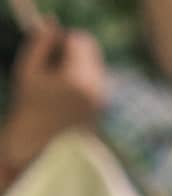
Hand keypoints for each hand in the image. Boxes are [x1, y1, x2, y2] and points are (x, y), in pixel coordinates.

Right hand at [1, 21, 106, 170]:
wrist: (41, 154)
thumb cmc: (29, 111)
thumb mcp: (28, 71)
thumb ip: (41, 43)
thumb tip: (52, 24)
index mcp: (79, 80)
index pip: (81, 40)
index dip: (64, 40)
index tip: (50, 51)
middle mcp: (96, 90)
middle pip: (92, 51)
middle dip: (74, 51)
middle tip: (53, 65)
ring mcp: (101, 102)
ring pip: (93, 66)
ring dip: (77, 66)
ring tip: (56, 86)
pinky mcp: (101, 111)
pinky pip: (94, 83)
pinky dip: (81, 82)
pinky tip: (64, 98)